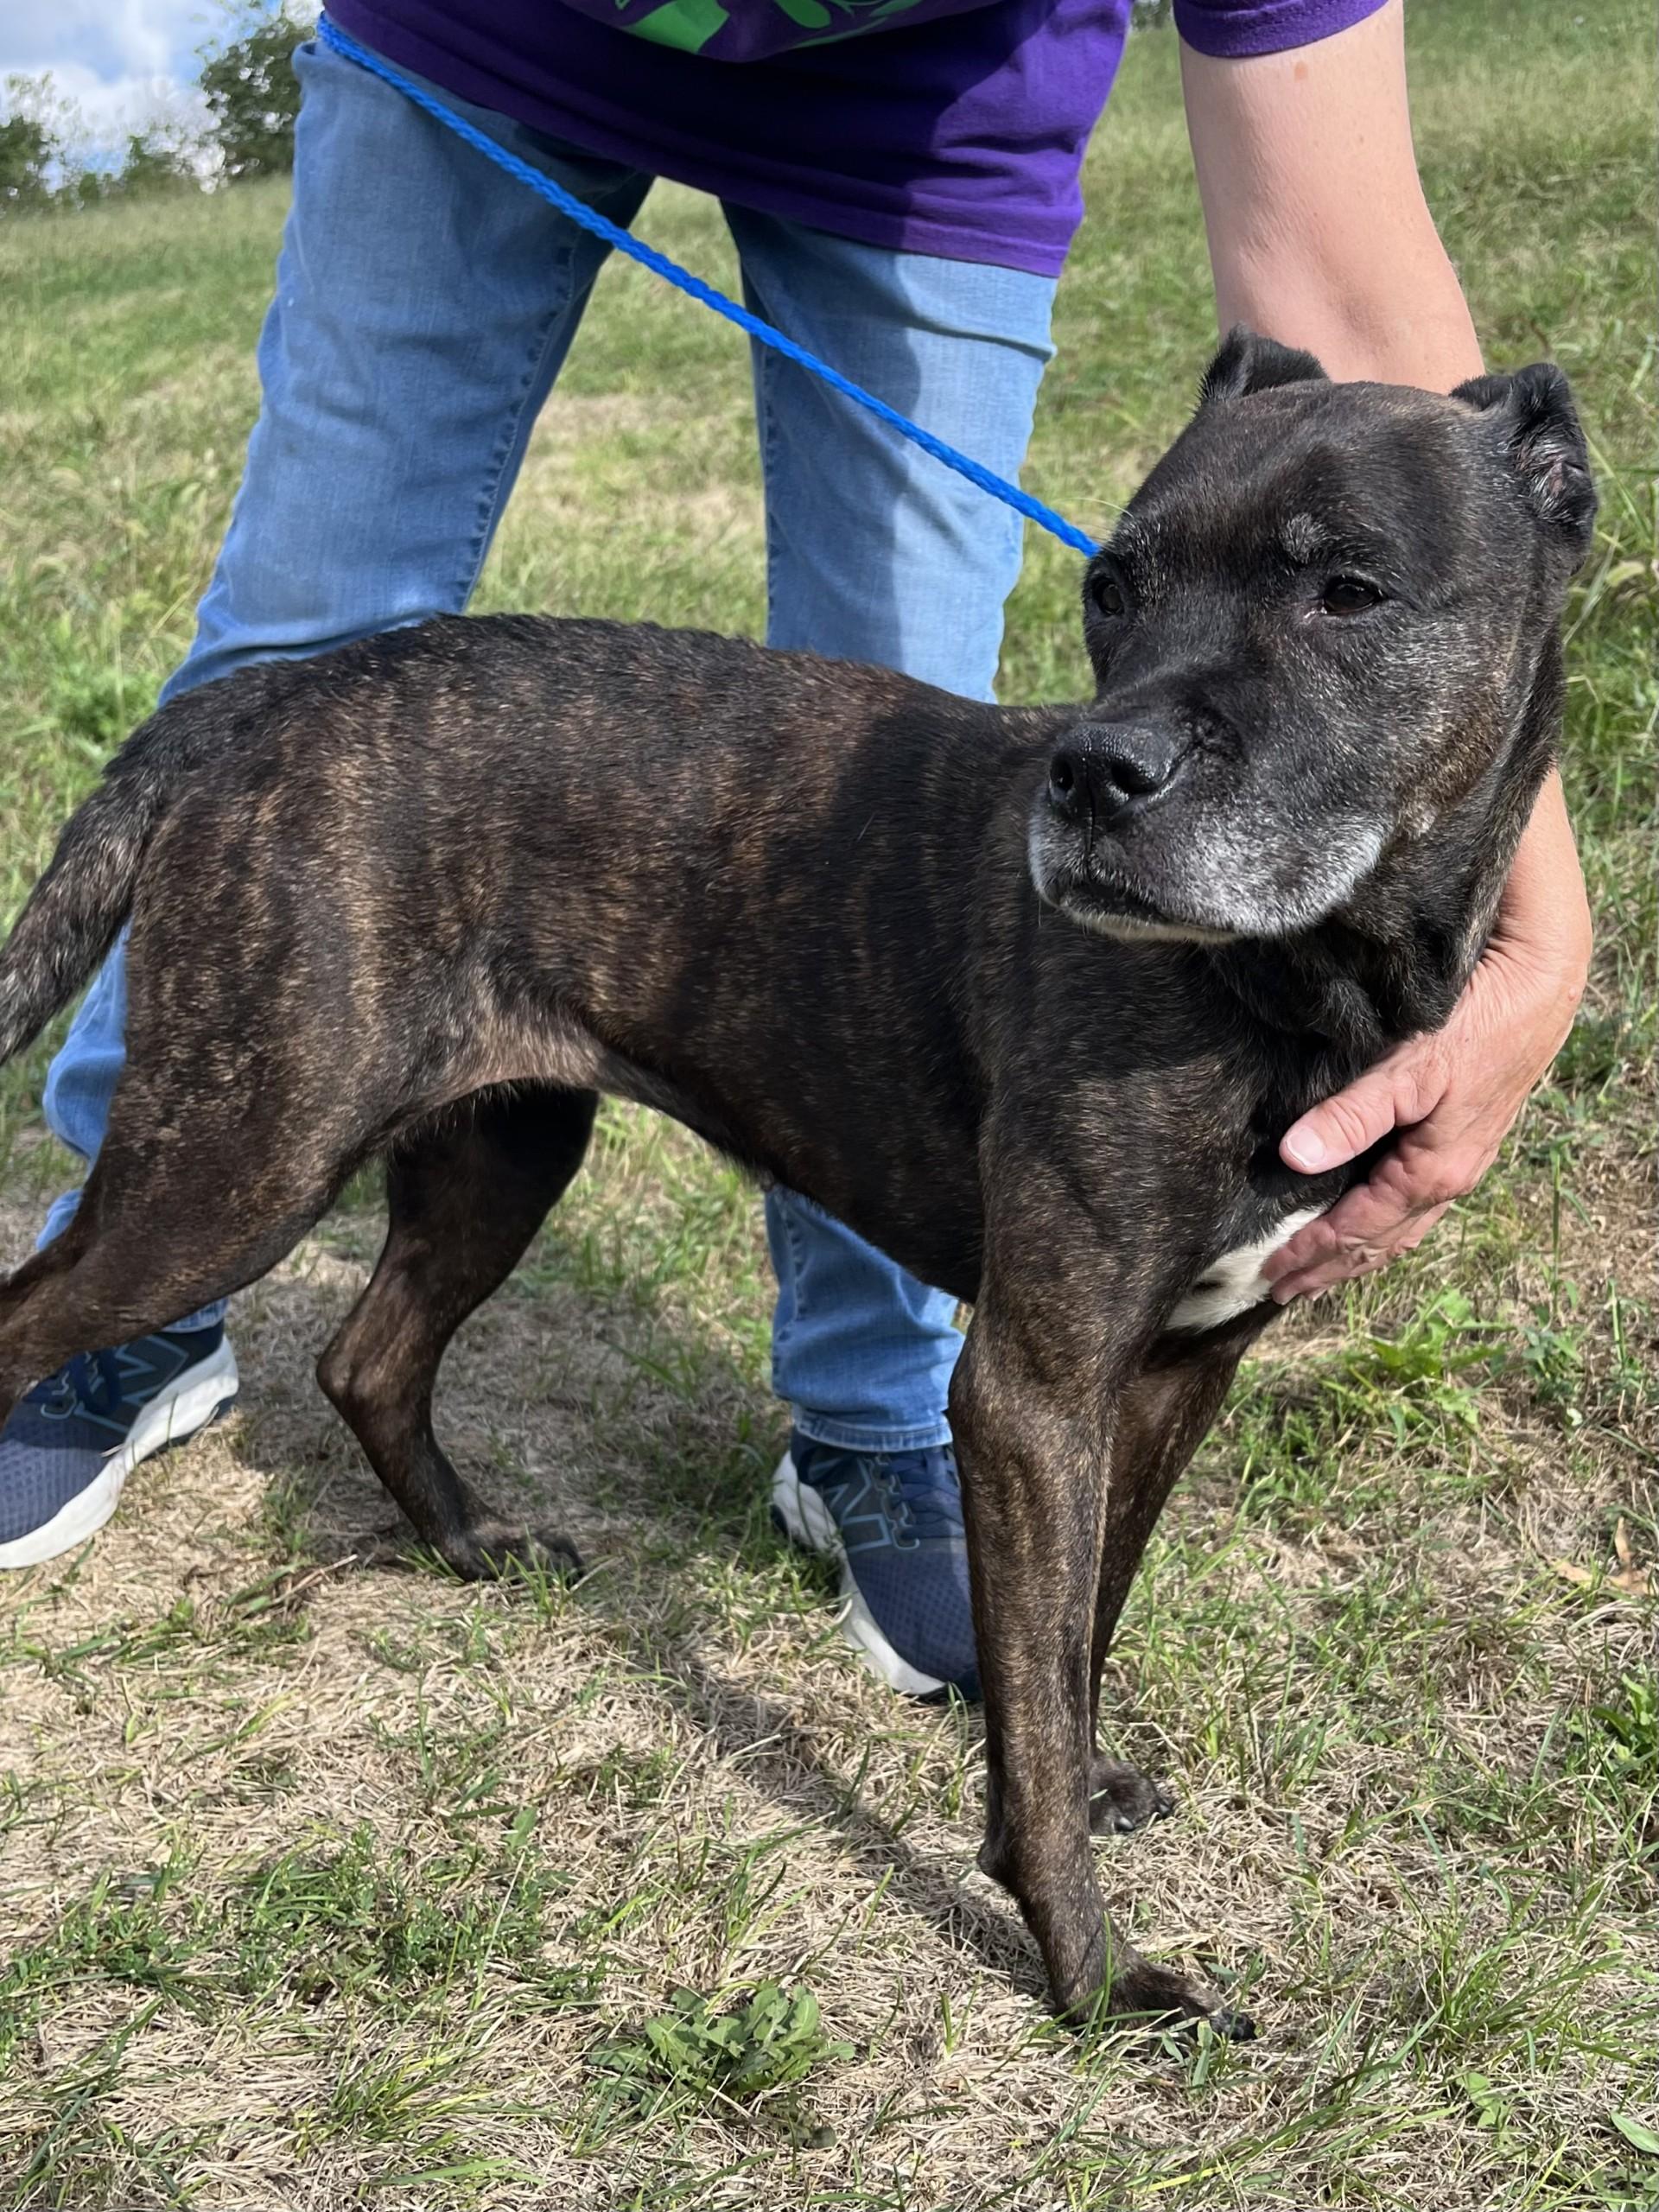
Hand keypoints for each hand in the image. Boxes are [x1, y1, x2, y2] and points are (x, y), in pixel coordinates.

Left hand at [1265, 773, 1590, 1303]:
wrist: (1540, 985)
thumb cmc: (1475, 1023)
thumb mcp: (1411, 1068)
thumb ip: (1353, 1114)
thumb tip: (1295, 1158)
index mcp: (1430, 1172)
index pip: (1357, 1230)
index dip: (1311, 1253)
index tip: (1268, 1274)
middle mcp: (1448, 1178)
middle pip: (1380, 1242)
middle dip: (1331, 1268)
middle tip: (1282, 1291)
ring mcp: (1459, 1160)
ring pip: (1401, 1225)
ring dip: (1358, 1251)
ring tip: (1319, 1271)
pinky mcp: (1463, 1137)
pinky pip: (1414, 1199)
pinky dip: (1382, 1221)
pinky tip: (1368, 1216)